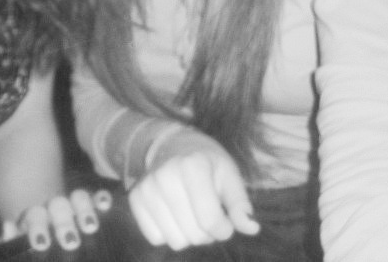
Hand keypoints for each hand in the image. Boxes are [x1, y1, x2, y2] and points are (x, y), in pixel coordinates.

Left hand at [0, 188, 112, 251]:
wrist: (40, 230)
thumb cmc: (32, 240)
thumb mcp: (17, 241)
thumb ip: (10, 239)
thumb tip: (7, 227)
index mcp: (36, 219)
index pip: (36, 217)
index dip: (38, 228)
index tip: (42, 242)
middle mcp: (54, 210)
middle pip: (59, 207)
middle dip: (65, 223)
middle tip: (70, 241)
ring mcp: (72, 206)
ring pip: (78, 199)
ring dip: (84, 210)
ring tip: (90, 226)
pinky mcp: (88, 208)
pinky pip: (95, 199)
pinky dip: (100, 198)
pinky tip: (105, 203)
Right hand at [128, 132, 258, 250]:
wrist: (173, 145)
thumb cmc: (207, 163)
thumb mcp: (229, 175)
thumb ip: (240, 203)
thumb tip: (252, 227)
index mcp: (192, 166)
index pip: (211, 222)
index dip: (225, 229)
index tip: (226, 219)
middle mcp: (165, 175)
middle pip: (195, 235)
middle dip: (208, 232)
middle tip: (208, 212)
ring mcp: (147, 188)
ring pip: (176, 241)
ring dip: (188, 234)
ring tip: (191, 212)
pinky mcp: (135, 199)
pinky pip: (156, 238)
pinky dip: (168, 233)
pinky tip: (173, 213)